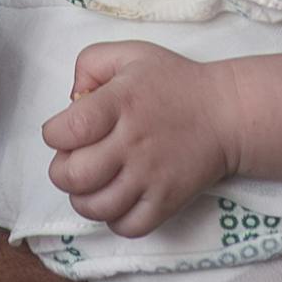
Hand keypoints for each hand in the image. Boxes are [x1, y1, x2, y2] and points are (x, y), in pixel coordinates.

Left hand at [39, 41, 235, 235]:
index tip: (64, 132)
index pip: (67, 130)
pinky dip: (115, 220)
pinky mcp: (167, 201)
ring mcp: (151, 176)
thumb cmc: (174, 83)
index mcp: (121, 102)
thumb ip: (89, 64)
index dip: (54, 135)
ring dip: (83, 198)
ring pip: (96, 208)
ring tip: (93, 183)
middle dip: (62, 171)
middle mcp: (134, 142)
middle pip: (74, 176)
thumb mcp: (130, 54)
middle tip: (75, 160)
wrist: (227, 113)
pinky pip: (127, 226)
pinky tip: (118, 199)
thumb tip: (71, 100)